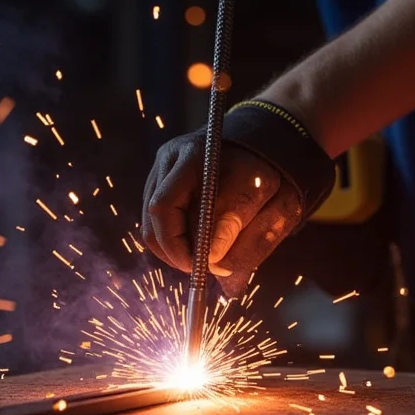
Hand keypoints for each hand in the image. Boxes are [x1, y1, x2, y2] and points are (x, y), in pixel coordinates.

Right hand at [140, 131, 302, 295]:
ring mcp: (161, 171)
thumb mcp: (261, 192)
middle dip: (173, 251)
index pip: (163, 206)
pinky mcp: (161, 183)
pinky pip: (157, 221)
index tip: (198, 267)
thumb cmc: (263, 168)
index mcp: (191, 156)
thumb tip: (212, 260)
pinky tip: (196, 243)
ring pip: (151, 223)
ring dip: (172, 247)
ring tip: (201, 257)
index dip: (175, 244)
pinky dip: (174, 238)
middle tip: (200, 269)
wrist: (260, 146)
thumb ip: (237, 222)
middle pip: (151, 219)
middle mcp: (169, 160)